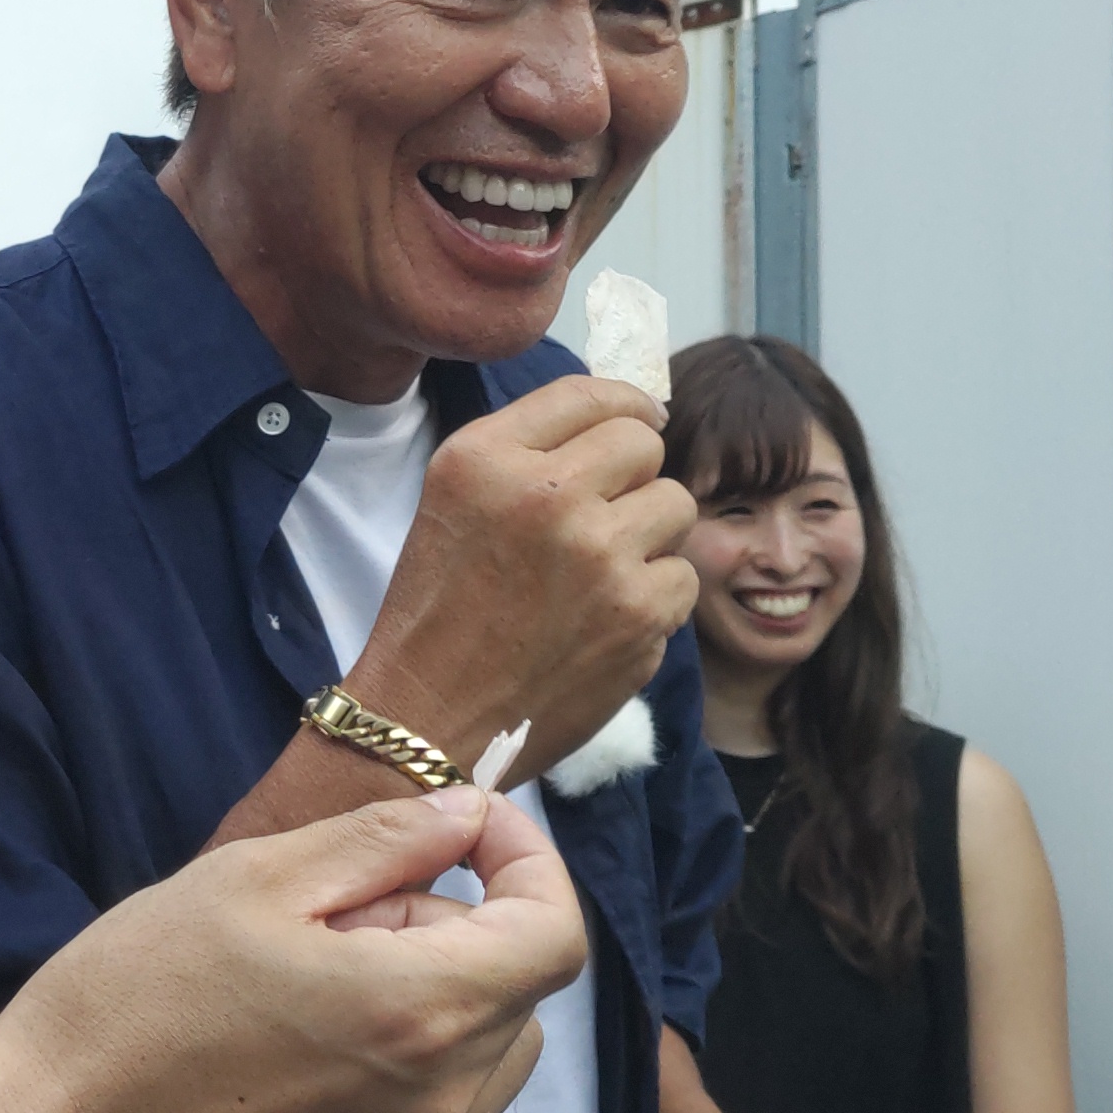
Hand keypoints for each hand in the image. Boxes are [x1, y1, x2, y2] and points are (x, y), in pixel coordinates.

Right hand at [0, 786, 587, 1112]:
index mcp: (420, 1009)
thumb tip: (469, 815)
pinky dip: (409, 1065)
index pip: (557, 932)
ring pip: (490, 1058)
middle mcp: (441, 1103)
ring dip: (442, 999)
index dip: (527, 862)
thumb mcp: (253, 877)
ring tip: (323, 980)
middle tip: (346, 907)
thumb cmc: (137, 996)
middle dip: (461, 928)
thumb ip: (384, 838)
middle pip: (522, 992)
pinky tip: (307, 1048)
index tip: (466, 830)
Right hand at [346, 375, 698, 784]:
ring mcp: (601, 559)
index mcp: (488, 459)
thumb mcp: (453, 495)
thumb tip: (638, 416)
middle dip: (632, 475)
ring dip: (649, 533)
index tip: (638, 420)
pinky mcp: (639, 619)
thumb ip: (531, 445)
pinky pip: (682, 577)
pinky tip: (607, 618)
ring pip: (676, 505)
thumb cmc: (439, 605)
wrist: (431, 716)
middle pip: (644, 445)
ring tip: (601, 570)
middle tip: (600, 515)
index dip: (625, 404)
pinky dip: (655, 597)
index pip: (590, 396)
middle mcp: (547, 497)